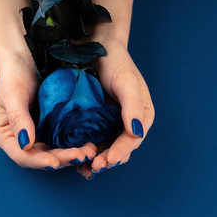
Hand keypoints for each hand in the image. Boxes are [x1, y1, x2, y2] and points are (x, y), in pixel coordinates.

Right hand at [0, 54, 96, 169]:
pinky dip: (76, 143)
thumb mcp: (11, 94)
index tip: (54, 163)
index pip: (21, 155)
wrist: (26, 57)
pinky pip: (65, 139)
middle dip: (61, 159)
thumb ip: (17, 118)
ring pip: (56, 151)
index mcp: (7, 135)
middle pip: (42, 157)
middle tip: (81, 156)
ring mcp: (40, 134)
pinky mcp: (53, 127)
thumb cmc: (13, 73)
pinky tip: (90, 142)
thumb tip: (25, 144)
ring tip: (90, 152)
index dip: (37, 161)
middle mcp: (23, 139)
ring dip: (72, 154)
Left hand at [77, 40, 154, 178]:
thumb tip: (137, 132)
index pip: (132, 139)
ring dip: (95, 160)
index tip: (109, 160)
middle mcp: (125, 122)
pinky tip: (76, 157)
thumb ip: (133, 105)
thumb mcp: (128, 81)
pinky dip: (84, 149)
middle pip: (118, 148)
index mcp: (140, 115)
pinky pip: (89, 139)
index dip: (121, 152)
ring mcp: (108, 122)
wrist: (95, 46)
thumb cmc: (116, 61)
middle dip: (107, 160)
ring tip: (85, 169)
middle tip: (94, 168)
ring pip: (104, 147)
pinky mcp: (91, 120)